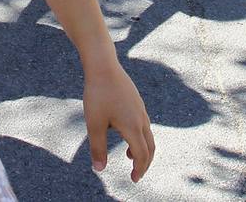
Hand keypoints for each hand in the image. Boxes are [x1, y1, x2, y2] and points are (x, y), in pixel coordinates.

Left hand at [83, 63, 154, 181]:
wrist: (103, 66)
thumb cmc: (97, 94)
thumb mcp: (94, 124)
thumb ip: (97, 148)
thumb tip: (99, 168)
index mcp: (133, 126)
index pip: (142, 155)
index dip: (140, 170)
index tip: (134, 180)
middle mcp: (141, 119)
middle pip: (150, 147)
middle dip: (145, 162)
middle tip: (137, 173)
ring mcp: (140, 109)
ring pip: (148, 134)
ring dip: (142, 148)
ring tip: (130, 155)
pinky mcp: (136, 101)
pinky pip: (143, 124)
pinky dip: (139, 136)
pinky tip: (124, 132)